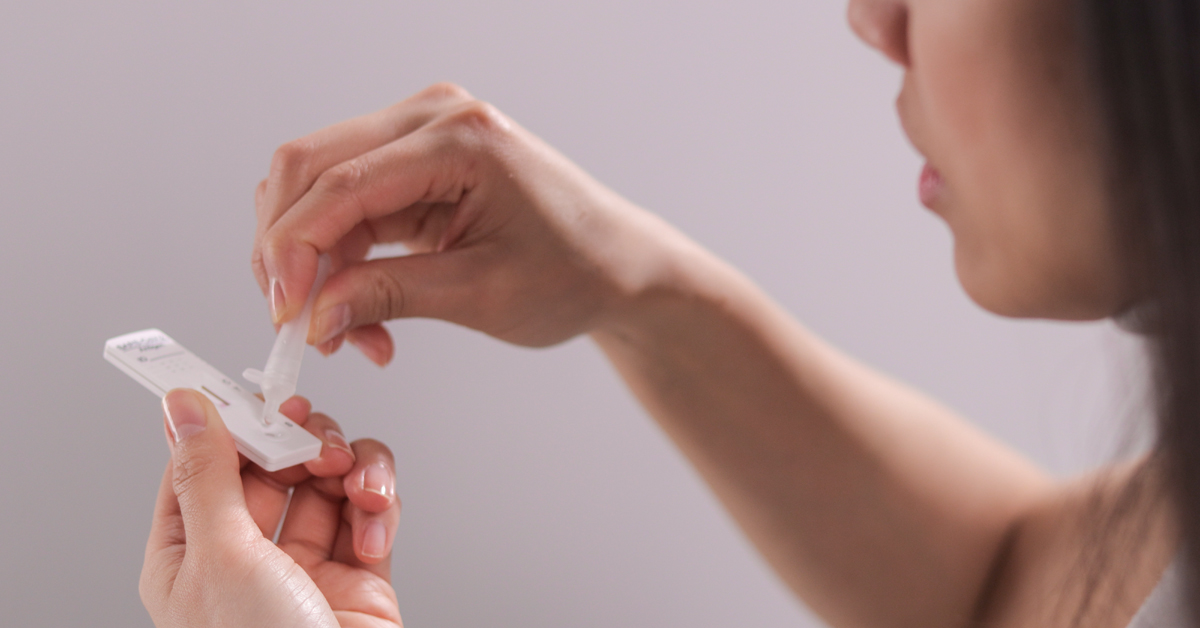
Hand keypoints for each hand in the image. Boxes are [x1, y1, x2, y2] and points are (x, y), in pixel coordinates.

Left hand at [140, 388, 402, 627]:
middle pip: (276, 464)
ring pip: (331, 481)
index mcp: (191, 557)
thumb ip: (209, 474)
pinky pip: (372, 512)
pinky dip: (380, 507)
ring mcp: (307, 565)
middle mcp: (247, 557)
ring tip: (358, 485)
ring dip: (352, 471)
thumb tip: (185, 407)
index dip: (231, 425)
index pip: (203, 466)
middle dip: (302, 444)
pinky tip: (375, 527)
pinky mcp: (362, 573)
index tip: (257, 391)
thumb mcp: (220, 557)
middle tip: (315, 441)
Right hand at [252, 83, 682, 363]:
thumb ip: (392, 296)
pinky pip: (346, 207)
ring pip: (318, 190)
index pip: (341, 182)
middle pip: (310, 169)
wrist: (617, 266)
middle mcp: (432, 119)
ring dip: (314, 264)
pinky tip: (363, 313)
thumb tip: (315, 313)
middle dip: (289, 252)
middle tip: (299, 324)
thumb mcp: (483, 295)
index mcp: (461, 138)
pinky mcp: (413, 166)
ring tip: (349, 333)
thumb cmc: (575, 273)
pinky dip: (338, 261)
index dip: (294, 249)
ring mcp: (420, 136)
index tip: (284, 313)